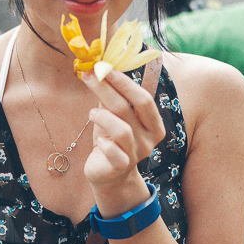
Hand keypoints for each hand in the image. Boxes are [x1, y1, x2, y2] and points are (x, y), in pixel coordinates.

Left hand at [80, 70, 165, 204]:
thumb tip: (100, 70)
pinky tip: (99, 141)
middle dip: (108, 89)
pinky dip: (104, 143)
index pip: (144, 99)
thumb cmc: (112, 140)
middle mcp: (149, 139)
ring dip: (102, 116)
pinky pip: (114, 152)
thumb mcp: (115, 118)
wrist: (110, 176)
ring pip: (121, 130)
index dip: (124, 82)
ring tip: (91, 114)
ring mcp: (136, 155)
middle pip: (129, 108)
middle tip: (89, 76)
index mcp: (154, 124)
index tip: (104, 67)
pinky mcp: (120, 167)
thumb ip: (113, 98)